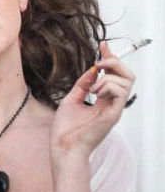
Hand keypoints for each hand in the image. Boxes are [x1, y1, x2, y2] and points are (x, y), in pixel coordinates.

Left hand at [50, 41, 134, 156]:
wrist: (63, 147)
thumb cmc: (65, 129)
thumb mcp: (72, 99)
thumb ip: (83, 85)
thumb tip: (92, 70)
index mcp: (103, 100)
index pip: (114, 75)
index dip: (110, 58)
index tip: (103, 45)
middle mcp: (112, 104)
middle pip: (127, 76)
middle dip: (114, 62)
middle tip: (98, 62)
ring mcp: (114, 109)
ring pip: (127, 81)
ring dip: (108, 76)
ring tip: (93, 86)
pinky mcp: (114, 114)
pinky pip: (120, 92)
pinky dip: (108, 85)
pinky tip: (95, 93)